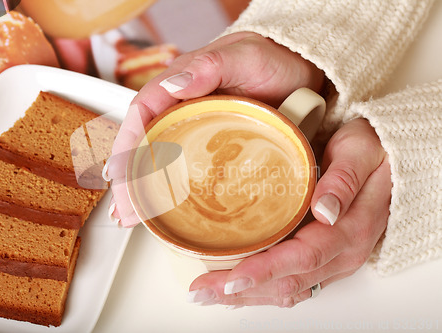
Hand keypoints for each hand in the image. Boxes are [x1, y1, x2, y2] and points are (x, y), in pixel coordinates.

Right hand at [107, 31, 324, 226]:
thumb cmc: (274, 60)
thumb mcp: (245, 57)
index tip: (123, 171)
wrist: (299, 73)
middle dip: (129, 176)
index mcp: (180, 82)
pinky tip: (161, 208)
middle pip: (143, 140)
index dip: (128, 141)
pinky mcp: (208, 145)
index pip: (142, 111)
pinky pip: (182, 166)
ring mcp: (194, 127)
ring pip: (158, 157)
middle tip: (125, 209)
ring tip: (133, 217)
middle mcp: (180, 106)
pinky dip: (168, 188)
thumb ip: (211, 66)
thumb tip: (174, 84)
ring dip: (142, 188)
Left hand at [187, 119, 391, 306]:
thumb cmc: (373, 151)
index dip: (262, 271)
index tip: (230, 280)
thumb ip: (343, 179)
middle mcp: (342, 253)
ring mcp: (334, 260)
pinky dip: (263, 290)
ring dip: (247, 295)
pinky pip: (294, 283)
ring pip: (288, 289)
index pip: (301, 257)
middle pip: (287, 283)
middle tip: (201, 291)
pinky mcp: (326, 258)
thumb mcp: (360, 151)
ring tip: (208, 294)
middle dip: (240, 291)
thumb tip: (326, 210)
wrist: (391, 161)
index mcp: (349, 230)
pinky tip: (238, 288)